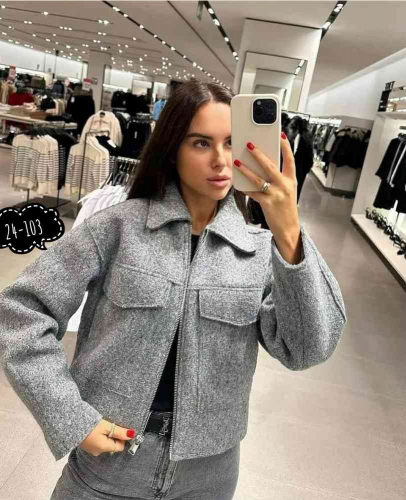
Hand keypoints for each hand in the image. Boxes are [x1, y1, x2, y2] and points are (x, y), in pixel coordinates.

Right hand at [79, 418, 135, 455]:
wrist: (70, 423)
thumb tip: (132, 435)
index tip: (120, 428)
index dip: (122, 438)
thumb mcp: (106, 426)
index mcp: (104, 448)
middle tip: (111, 425)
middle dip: (114, 436)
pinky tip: (97, 428)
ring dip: (107, 435)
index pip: (120, 447)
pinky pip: (98, 442)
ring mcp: (91, 450)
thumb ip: (119, 432)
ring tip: (103, 426)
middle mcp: (98, 452)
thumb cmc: (89, 424)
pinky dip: (100, 436)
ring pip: (105, 443)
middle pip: (112, 445)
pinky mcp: (86, 445)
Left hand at [234, 135, 301, 263]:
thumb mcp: (287, 190)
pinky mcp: (267, 203)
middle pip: (270, 166)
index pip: (290, 159)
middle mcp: (285, 185)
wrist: (288, 228)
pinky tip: (237, 182)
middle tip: (249, 144)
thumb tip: (263, 164)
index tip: (281, 134)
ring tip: (237, 161)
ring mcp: (276, 195)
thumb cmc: (285, 207)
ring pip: (258, 179)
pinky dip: (244, 187)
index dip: (286, 147)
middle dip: (258, 154)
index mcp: (291, 180)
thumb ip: (278, 178)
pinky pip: (253, 193)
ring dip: (246, 169)